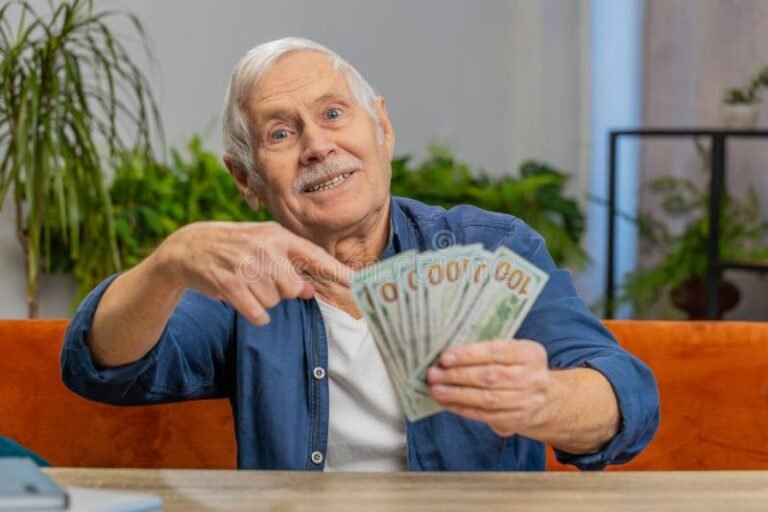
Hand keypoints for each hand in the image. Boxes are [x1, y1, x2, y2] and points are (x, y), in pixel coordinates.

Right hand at [155, 221, 350, 324]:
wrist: (190, 247)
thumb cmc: (234, 247)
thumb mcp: (263, 244)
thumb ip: (289, 264)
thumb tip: (309, 291)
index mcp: (278, 236)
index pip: (316, 257)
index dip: (339, 272)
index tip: (360, 283)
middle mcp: (266, 248)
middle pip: (294, 289)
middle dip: (281, 291)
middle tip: (260, 279)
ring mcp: (247, 265)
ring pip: (275, 302)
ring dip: (263, 300)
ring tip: (246, 283)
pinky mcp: (231, 284)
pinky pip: (258, 313)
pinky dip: (253, 313)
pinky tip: (242, 300)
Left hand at [426, 339, 550, 436]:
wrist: (544, 398)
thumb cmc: (517, 368)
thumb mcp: (512, 352)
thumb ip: (488, 350)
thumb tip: (450, 355)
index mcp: (531, 354)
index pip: (497, 351)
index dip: (469, 354)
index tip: (445, 357)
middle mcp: (532, 378)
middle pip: (490, 376)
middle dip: (457, 375)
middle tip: (434, 373)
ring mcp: (526, 401)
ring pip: (486, 398)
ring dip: (456, 394)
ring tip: (436, 389)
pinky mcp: (515, 420)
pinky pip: (484, 415)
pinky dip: (461, 408)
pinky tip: (446, 402)